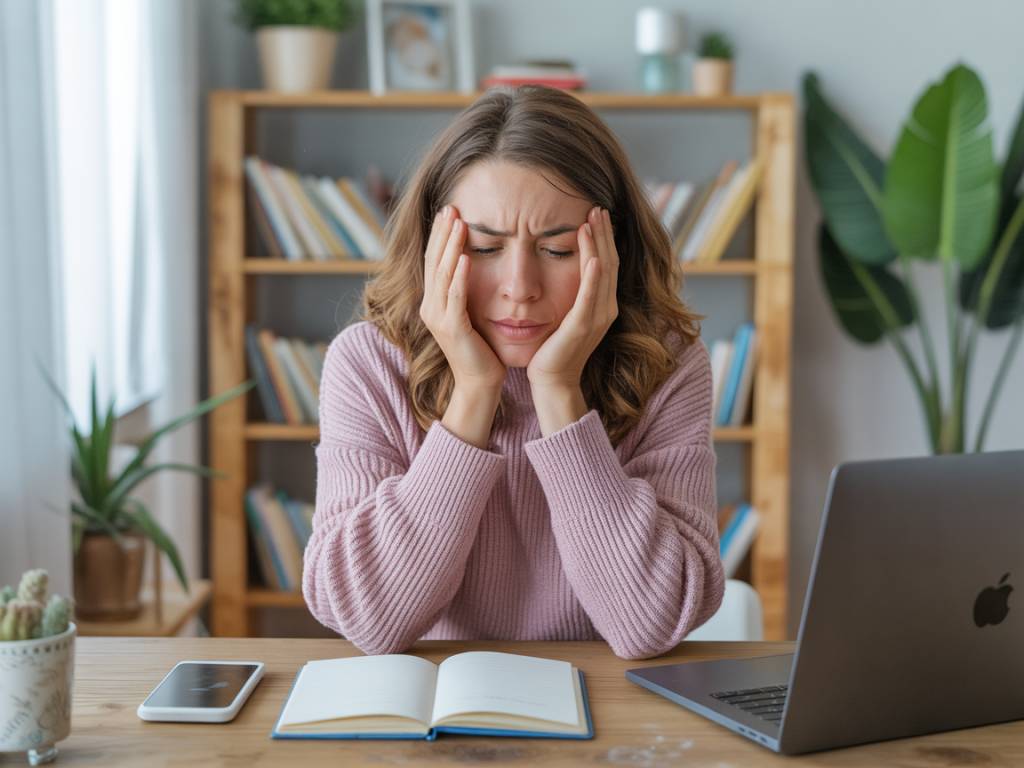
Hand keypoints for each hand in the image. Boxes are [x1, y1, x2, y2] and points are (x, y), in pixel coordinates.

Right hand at [419, 204, 506, 390]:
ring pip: (443, 275)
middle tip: (451, 207)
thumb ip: (465, 291)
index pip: (434, 261)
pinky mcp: (452, 329)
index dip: (440, 235)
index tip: (449, 211)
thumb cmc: (480, 349)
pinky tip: (467, 257)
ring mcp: (438, 318)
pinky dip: (460, 276)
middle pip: (434, 262)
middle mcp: (430, 307)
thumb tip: (472, 263)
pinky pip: (455, 297)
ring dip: (451, 247)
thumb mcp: (470, 313)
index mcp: (433, 302)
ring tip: (458, 223)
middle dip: (442, 233)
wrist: (479, 383)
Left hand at [527, 206, 618, 389]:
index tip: (596, 212)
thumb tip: (567, 267)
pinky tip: (593, 257)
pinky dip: (593, 276)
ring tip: (592, 220)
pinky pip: (590, 297)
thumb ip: (572, 292)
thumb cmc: (554, 348)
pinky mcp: (582, 327)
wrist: (552, 380)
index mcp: (602, 303)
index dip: (604, 238)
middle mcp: (605, 308)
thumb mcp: (566, 313)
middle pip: (609, 262)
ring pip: (602, 273)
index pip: (607, 262)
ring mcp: (596, 318)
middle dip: (603, 233)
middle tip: (597, 206)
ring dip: (598, 245)